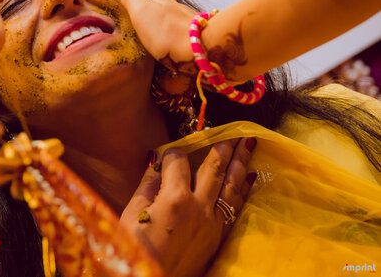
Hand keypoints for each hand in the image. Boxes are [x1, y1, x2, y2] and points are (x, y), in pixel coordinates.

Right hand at [117, 0, 195, 69]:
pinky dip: (188, 43)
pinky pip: (195, 41)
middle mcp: (184, 12)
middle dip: (169, 10)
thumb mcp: (143, 13)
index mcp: (167, 3)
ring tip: (170, 40)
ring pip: (186, 23)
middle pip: (177, 6)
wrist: (200, 53)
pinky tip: (183, 53)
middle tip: (160, 17)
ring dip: (178, 28)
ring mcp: (196, 28)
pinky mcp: (203, 45)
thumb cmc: (168, 32)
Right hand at [120, 137, 256, 276]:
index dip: (172, 154)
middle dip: (222, 147)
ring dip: (240, 161)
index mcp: (174, 197)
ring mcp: (212, 222)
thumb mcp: (132, 214)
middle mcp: (198, 206)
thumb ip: (148, 184)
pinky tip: (250, 177)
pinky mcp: (218, 237)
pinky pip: (236, 206)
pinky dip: (244, 189)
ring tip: (249, 144)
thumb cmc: (135, 250)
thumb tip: (156, 163)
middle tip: (233, 132)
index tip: (168, 154)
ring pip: (230, 184)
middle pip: (213, 168)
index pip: (178, 161)